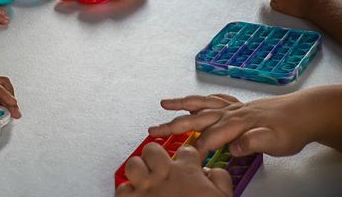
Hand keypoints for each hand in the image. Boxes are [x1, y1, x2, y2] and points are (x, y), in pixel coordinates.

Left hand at [115, 143, 231, 196]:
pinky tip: (135, 196)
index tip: (185, 162)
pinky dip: (127, 193)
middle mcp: (164, 175)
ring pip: (133, 164)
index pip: (185, 150)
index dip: (185, 156)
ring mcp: (146, 187)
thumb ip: (220, 179)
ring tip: (143, 178)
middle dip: (155, 156)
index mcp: (187, 172)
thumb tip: (213, 172)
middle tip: (158, 165)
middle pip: (152, 149)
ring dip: (137, 170)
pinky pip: (121, 189)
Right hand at [148, 94, 316, 157]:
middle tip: (153, 130)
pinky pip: (213, 99)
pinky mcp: (237, 104)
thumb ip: (255, 142)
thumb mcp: (278, 141)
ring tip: (163, 103)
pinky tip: (193, 100)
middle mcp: (231, 112)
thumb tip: (234, 146)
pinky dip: (200, 99)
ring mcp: (232, 106)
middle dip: (173, 125)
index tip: (180, 158)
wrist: (304, 112)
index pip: (209, 138)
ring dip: (180, 104)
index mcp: (238, 123)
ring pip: (201, 104)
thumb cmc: (290, 128)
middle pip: (196, 118)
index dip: (194, 149)